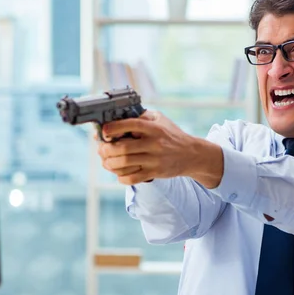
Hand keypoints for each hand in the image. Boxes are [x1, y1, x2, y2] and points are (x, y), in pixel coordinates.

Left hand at [96, 111, 222, 186]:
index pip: (131, 124)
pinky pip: (132, 178)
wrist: (192, 154)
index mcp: (154, 128)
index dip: (114, 128)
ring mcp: (154, 160)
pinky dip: (121, 177)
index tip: (104, 131)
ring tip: (106, 161)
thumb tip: (118, 117)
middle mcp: (154, 144)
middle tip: (101, 149)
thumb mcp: (160, 119)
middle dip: (106, 149)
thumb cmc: (172, 135)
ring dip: (110, 164)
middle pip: (123, 148)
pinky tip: (119, 173)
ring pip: (125, 164)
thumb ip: (142, 116)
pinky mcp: (155, 173)